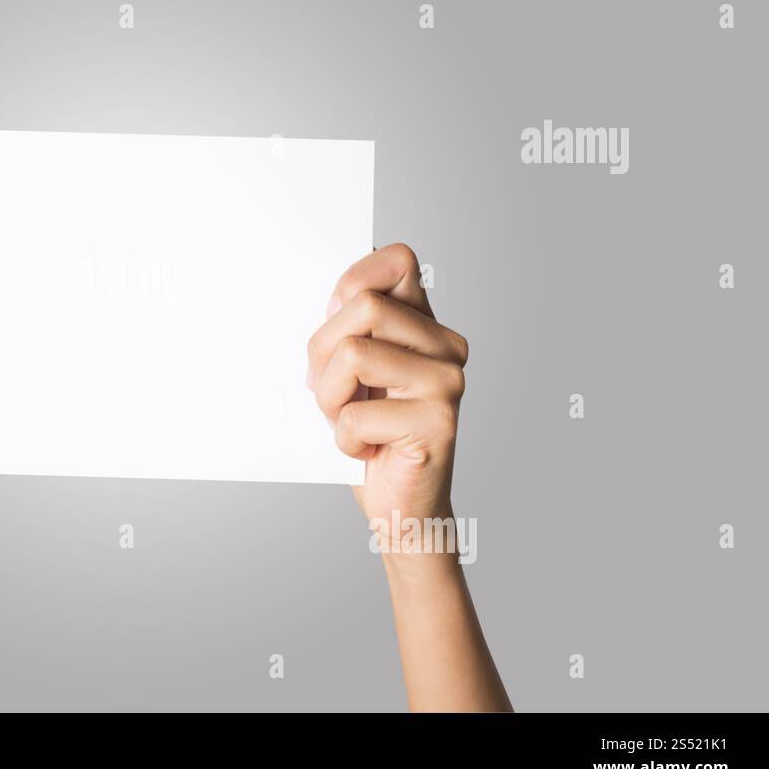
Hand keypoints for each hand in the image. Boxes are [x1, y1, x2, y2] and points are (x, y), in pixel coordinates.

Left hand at [306, 244, 467, 533]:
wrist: (400, 508)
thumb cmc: (368, 437)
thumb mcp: (347, 373)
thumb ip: (347, 329)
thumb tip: (330, 297)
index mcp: (424, 325)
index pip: (397, 260)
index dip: (354, 280)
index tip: (333, 316)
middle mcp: (446, 346)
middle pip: (363, 305)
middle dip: (322, 351)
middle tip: (329, 391)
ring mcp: (447, 381)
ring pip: (353, 353)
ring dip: (329, 398)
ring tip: (347, 421)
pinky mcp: (438, 420)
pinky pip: (355, 413)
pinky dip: (344, 439)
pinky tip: (367, 451)